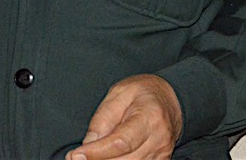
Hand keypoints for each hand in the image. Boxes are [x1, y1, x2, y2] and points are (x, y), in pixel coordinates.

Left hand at [66, 74, 181, 159]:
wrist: (169, 98)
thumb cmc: (142, 93)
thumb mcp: (118, 94)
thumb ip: (102, 119)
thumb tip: (87, 145)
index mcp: (150, 116)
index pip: (121, 142)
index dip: (96, 152)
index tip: (76, 155)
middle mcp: (159, 138)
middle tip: (78, 156)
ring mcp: (162, 154)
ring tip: (93, 155)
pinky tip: (108, 157)